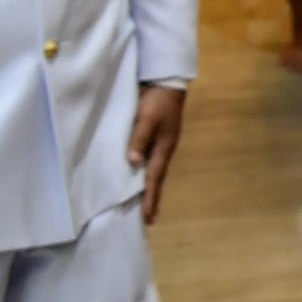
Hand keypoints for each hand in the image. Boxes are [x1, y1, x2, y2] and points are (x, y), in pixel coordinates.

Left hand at [128, 86, 185, 224]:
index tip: (147, 217)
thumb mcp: (147, 118)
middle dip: (153, 198)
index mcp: (164, 148)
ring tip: (146, 203)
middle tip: (150, 219)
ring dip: (150, 187)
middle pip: (157, 178)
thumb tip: (133, 163)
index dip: (150, 197)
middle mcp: (164, 149)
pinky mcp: (157, 137)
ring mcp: (162, 143)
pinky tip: (142, 176)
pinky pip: (151, 161)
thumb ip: (139, 139)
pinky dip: (147, 173)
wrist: (168, 82)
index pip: (154, 178)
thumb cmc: (157, 101)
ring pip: (154, 171)